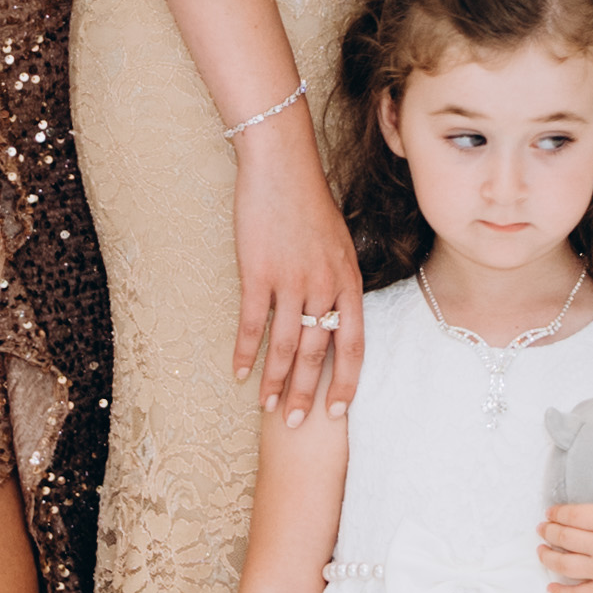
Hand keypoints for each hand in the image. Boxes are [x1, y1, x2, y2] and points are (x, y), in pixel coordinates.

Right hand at [233, 119, 359, 416]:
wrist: (283, 166)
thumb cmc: (309, 203)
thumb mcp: (337, 244)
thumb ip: (337, 281)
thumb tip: (333, 314)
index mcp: (349, 281)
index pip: (354, 345)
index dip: (346, 381)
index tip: (338, 411)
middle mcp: (325, 286)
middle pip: (318, 353)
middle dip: (307, 393)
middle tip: (297, 425)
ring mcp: (291, 281)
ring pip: (286, 346)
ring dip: (275, 381)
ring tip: (268, 409)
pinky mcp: (258, 273)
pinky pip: (252, 323)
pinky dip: (245, 351)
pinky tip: (238, 372)